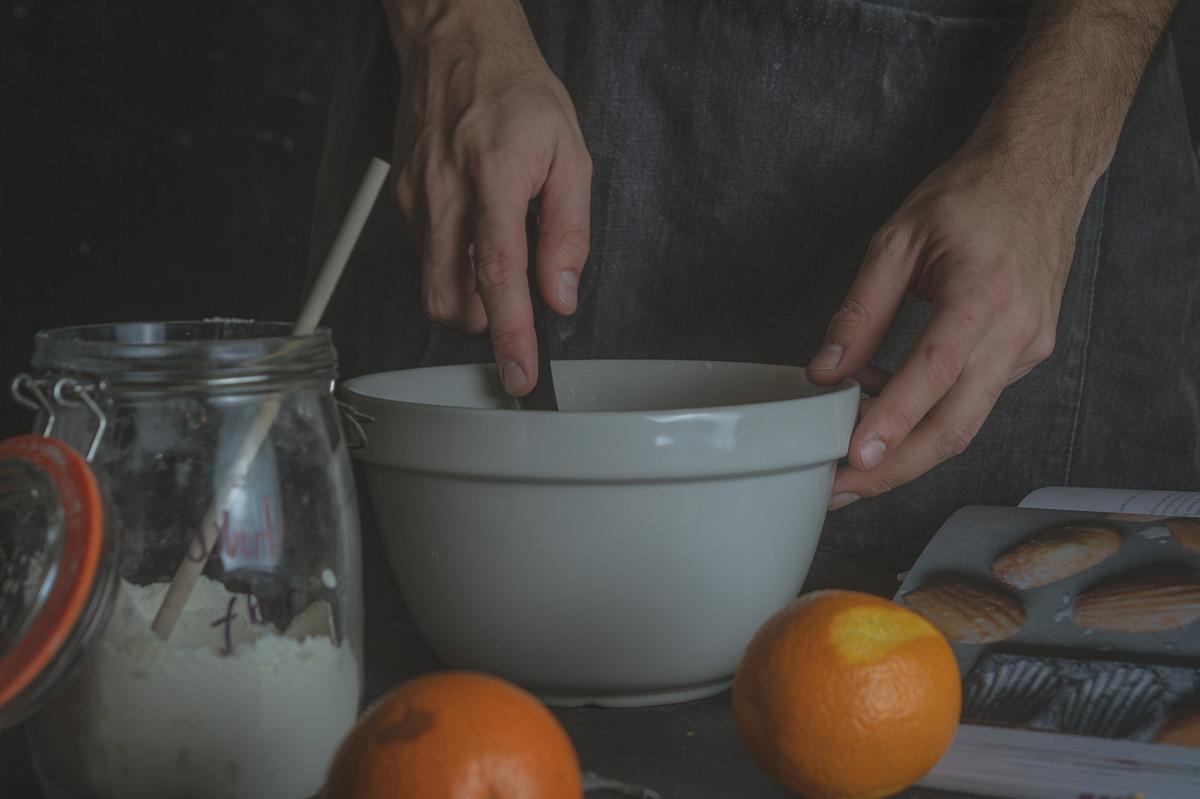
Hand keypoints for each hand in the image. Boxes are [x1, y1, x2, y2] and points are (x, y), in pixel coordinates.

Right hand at [388, 0, 591, 394]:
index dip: (510, 334)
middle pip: (450, 300)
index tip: (519, 373)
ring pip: (434, 286)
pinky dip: (454, 263)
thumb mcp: (570, 154)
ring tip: (497, 251)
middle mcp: (444, 192)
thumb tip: (561, 294)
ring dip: (469, 293)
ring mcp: (415, 198)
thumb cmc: (516, 92)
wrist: (456, 45)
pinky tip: (474, 229)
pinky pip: (426, 257)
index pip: (499, 274)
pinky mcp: (400, 200)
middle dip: (483, 322)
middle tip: (513, 303)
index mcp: (494, 177)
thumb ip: (568, 232)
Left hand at [806, 143, 1086, 509]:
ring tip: (850, 456)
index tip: (855, 457)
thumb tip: (826, 372)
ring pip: (966, 422)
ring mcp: (1028, 347)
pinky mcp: (1027, 355)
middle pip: (955, 424)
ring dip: (907, 448)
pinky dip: (928, 414)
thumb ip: (859, 311)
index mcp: (984, 292)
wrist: (1041, 173)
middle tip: (839, 489)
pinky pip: (973, 400)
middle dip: (894, 468)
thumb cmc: (971, 196)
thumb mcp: (897, 240)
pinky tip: (888, 406)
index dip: (893, 421)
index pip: (934, 372)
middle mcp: (1016, 330)